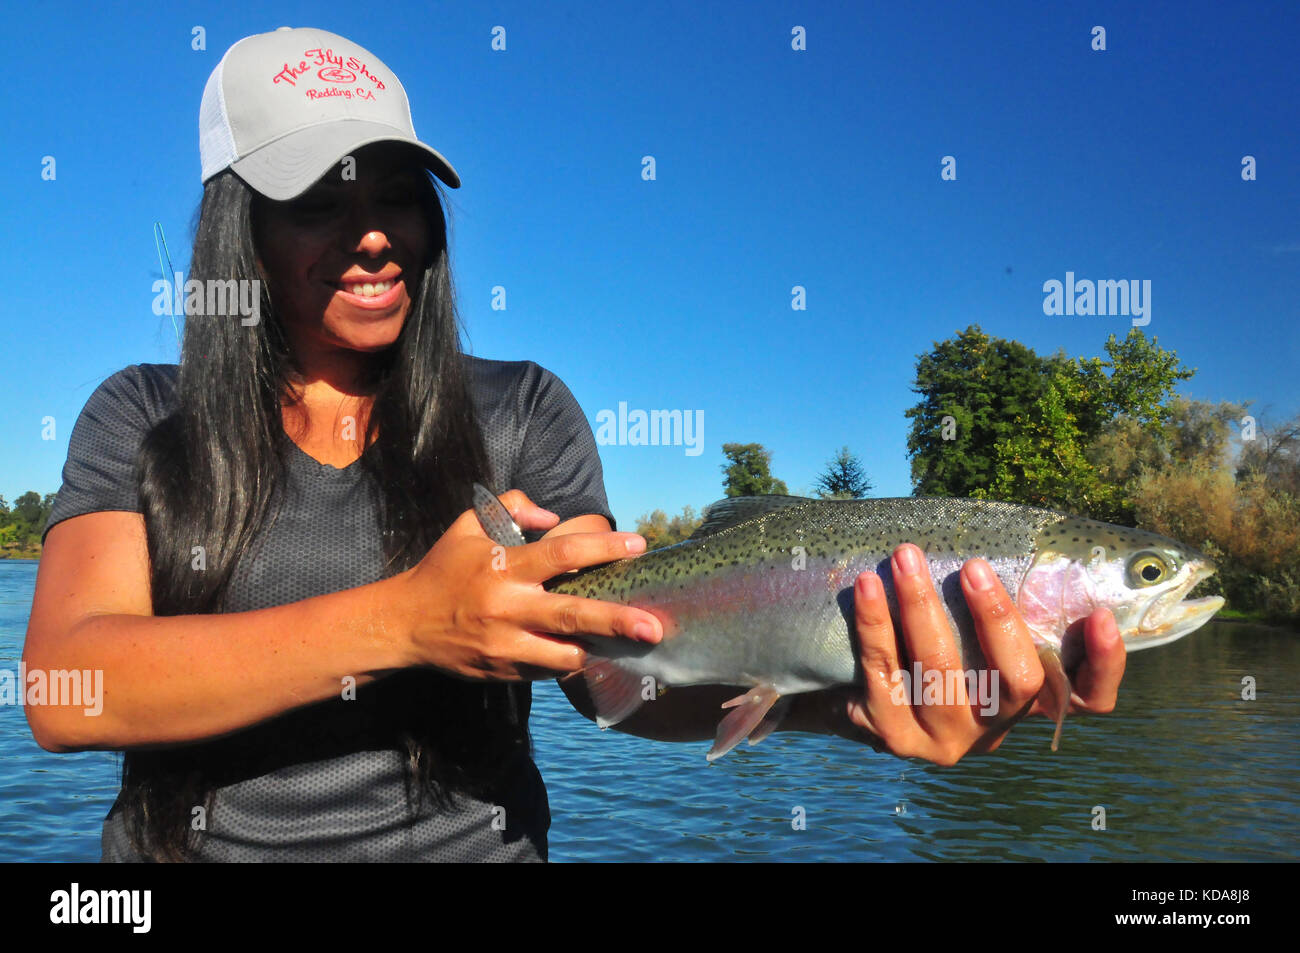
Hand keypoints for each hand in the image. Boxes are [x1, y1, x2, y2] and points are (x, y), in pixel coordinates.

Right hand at [395, 489, 662, 680]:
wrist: (404, 624)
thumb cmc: (444, 569)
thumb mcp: (469, 525)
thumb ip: (512, 506)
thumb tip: (553, 516)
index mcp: (503, 566)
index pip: (563, 553)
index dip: (604, 548)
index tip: (638, 544)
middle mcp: (507, 607)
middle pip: (574, 616)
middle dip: (618, 622)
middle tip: (654, 627)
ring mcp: (505, 644)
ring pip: (566, 655)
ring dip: (594, 648)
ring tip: (617, 642)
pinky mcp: (503, 671)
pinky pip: (548, 671)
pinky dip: (566, 661)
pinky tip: (579, 651)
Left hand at [812, 543, 1125, 764]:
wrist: (864, 705)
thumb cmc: (932, 655)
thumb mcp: (976, 641)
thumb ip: (1002, 612)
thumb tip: (1017, 544)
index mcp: (1027, 705)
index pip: (1088, 699)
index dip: (1105, 665)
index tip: (1102, 616)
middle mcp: (993, 730)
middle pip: (1012, 680)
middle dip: (994, 617)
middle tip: (973, 565)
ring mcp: (942, 738)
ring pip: (939, 670)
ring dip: (921, 605)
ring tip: (906, 558)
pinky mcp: (891, 734)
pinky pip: (882, 670)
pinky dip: (874, 623)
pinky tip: (867, 586)